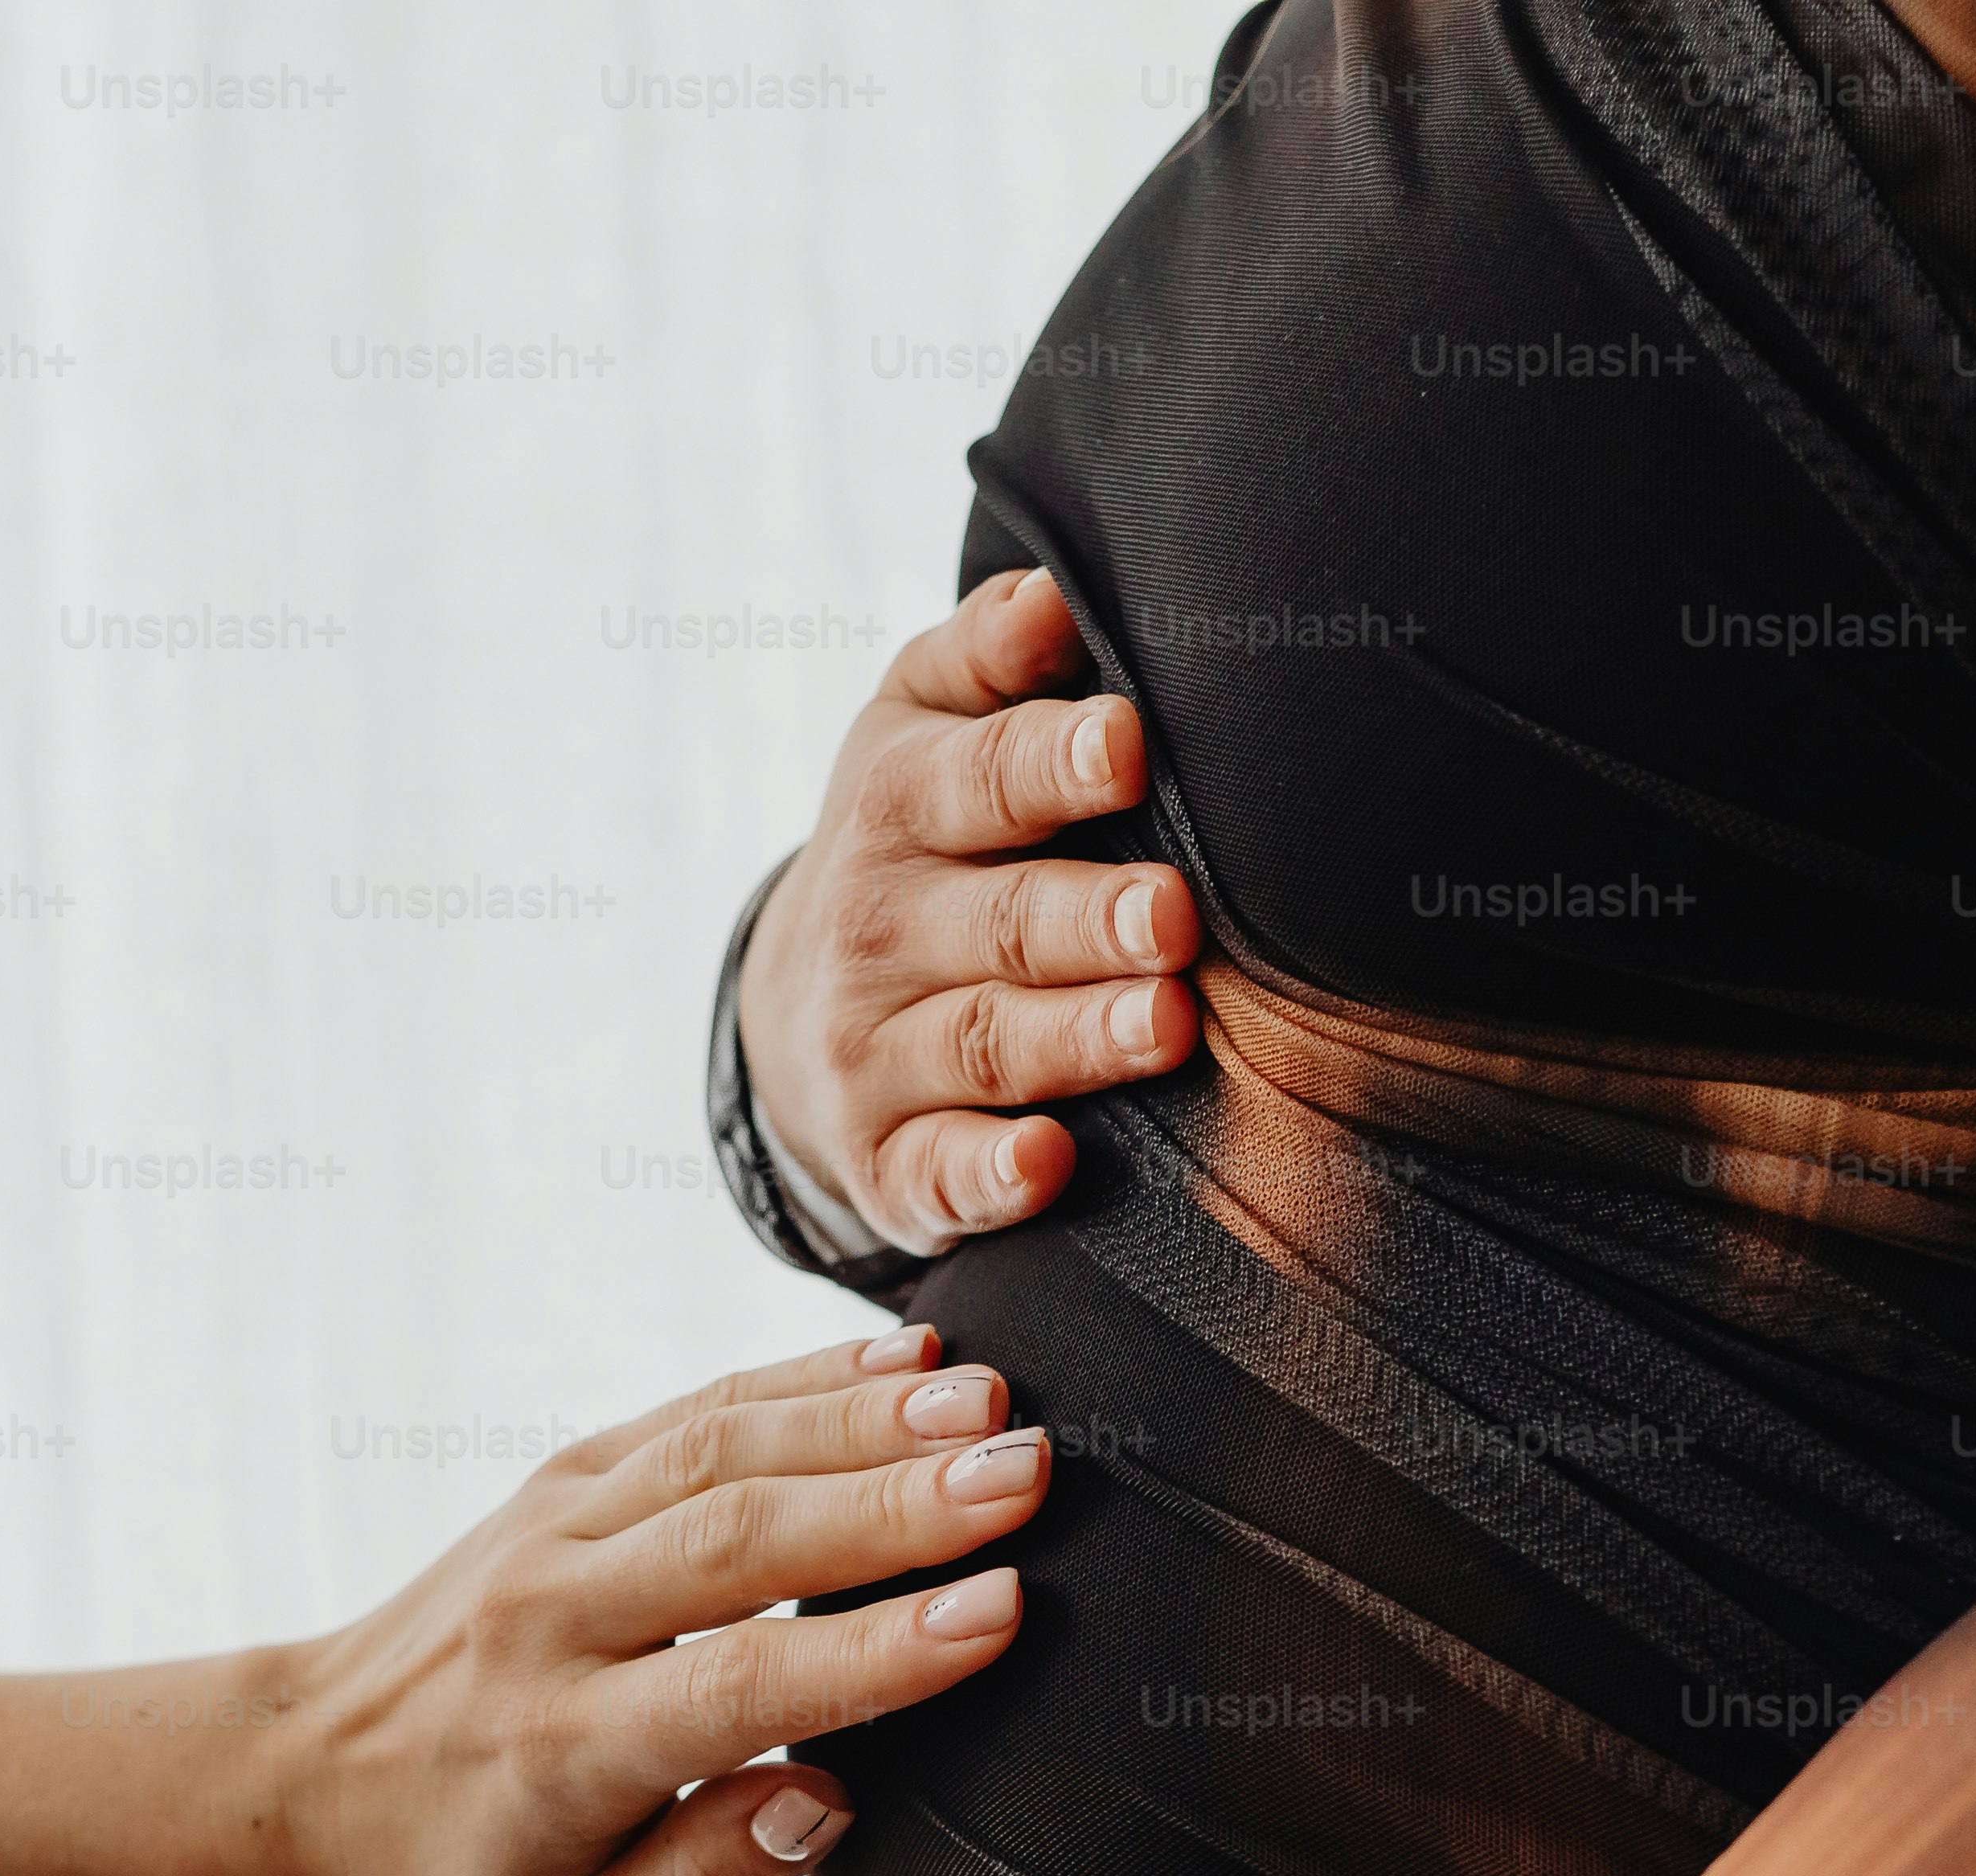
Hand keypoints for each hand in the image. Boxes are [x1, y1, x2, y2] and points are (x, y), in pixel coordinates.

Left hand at [279, 1328, 1046, 1875]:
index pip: (739, 1685)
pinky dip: (806, 1377)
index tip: (1001, 1609)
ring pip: (723, 1450)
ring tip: (992, 1401)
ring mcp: (554, 1528)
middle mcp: (553, 1618)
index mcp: (562, 1748)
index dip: (875, 1650)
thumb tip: (821, 1804)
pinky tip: (910, 1359)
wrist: (309, 1772)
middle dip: (897, 1502)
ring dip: (864, 1417)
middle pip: (741, 1539)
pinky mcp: (567, 1474)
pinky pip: (697, 1411)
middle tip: (1031, 1472)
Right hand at [743, 570, 1204, 1257]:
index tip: (1126, 746)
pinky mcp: (885, 1160)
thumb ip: (988, 655)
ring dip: (1074, 1040)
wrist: (801, 1008)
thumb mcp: (921, 724)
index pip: (979, 778)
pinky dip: (986, 1179)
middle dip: (1086, 919)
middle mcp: (878, 927)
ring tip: (1166, 1027)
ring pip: (986, 1044)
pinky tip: (1047, 1165)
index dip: (1050, 764)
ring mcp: (874, 1050)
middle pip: (997, 922)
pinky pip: (934, 1176)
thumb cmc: (923, 838)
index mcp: (901, 801)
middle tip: (1174, 913)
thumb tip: (1056, 597)